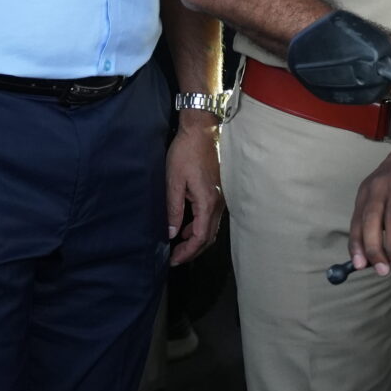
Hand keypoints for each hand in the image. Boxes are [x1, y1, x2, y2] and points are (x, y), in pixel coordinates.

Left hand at [165, 115, 222, 265]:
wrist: (200, 131)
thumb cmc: (185, 153)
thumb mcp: (173, 182)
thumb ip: (173, 209)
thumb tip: (172, 233)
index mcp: (207, 201)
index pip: (201, 236)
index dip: (188, 251)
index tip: (173, 259)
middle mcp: (217, 202)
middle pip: (209, 236)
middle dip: (193, 251)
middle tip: (176, 258)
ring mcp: (219, 197)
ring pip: (211, 227)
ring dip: (196, 240)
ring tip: (178, 245)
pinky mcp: (215, 191)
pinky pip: (210, 217)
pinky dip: (199, 227)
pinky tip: (185, 226)